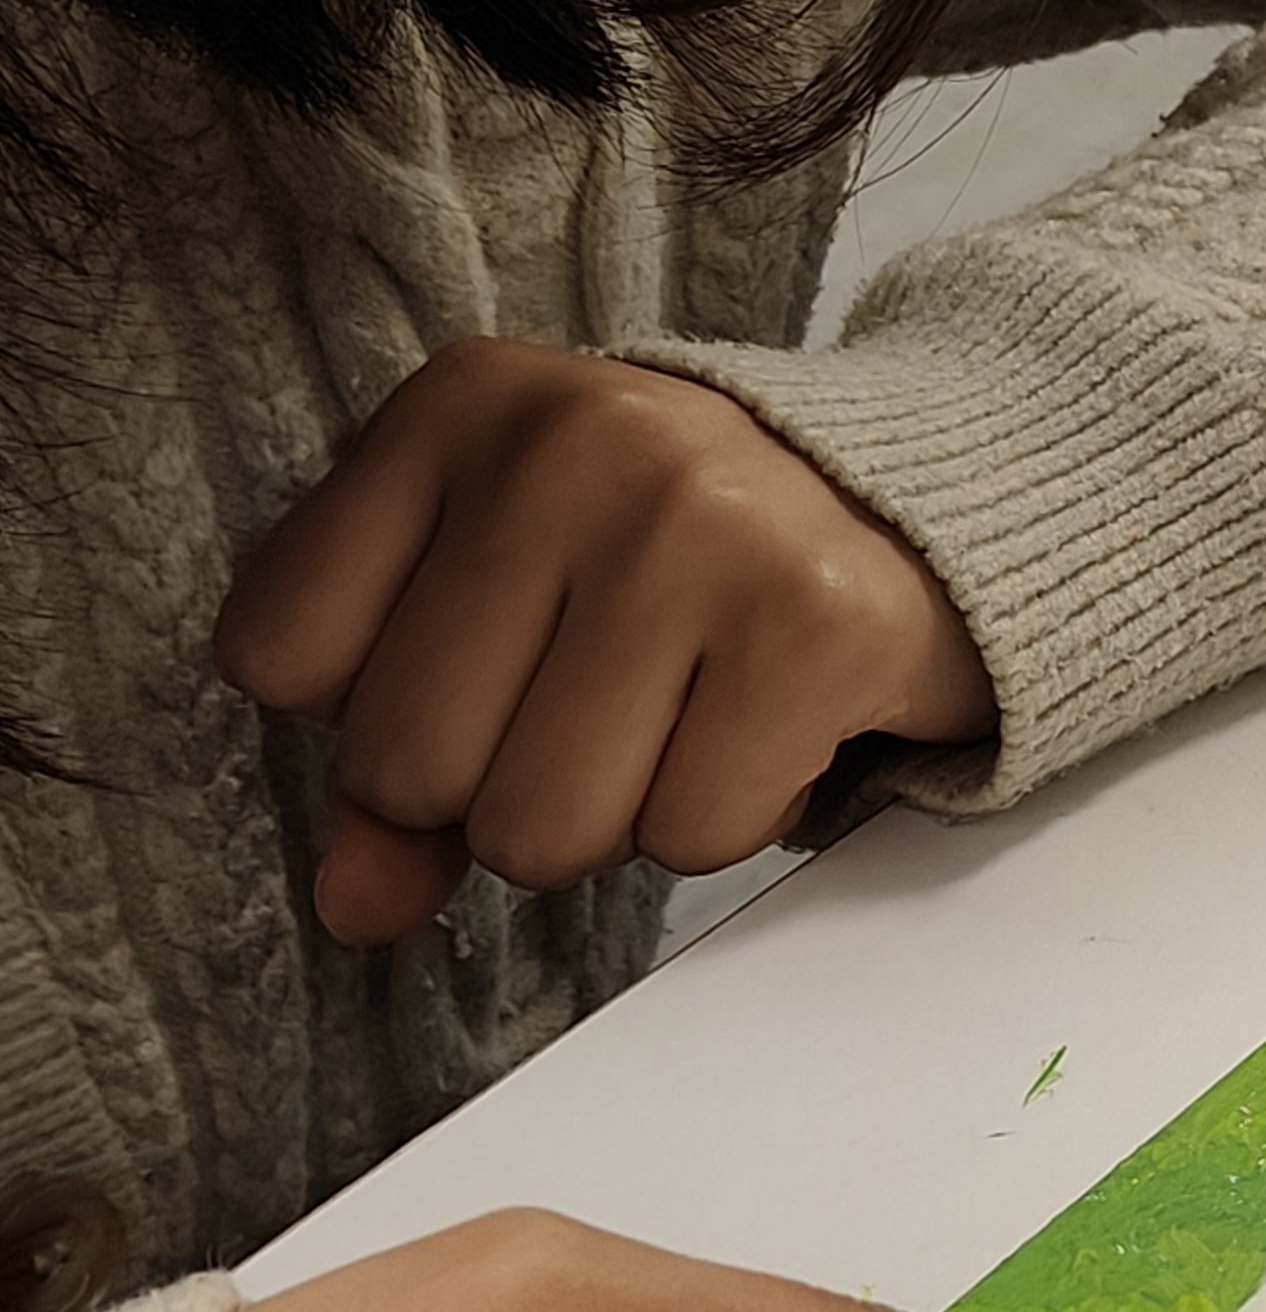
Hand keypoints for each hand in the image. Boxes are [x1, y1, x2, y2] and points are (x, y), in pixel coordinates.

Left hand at [212, 341, 997, 947]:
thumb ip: (399, 748)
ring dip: (616, 820)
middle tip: (604, 709)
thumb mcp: (510, 608)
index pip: (279, 658)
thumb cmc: (689, 563)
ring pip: (541, 827)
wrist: (940, 512)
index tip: (487, 660)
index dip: (375, 710)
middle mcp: (575, 441)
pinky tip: (766, 728)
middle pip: (407, 766)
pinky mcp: (815, 623)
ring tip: (685, 720)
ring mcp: (701, 526)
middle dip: (498, 790)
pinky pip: (690, 837)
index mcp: (463, 407)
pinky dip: (725, 818)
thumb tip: (356, 904)